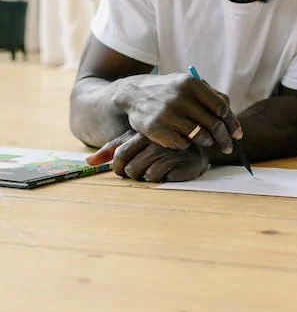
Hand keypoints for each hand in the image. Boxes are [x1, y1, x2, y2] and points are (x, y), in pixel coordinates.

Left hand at [86, 129, 209, 181]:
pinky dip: (160, 178)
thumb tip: (88, 162)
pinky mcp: (180, 161)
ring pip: (143, 173)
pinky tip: (168, 171)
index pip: (119, 155)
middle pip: (129, 167)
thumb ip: (112, 150)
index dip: (117, 167)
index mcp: (141, 133)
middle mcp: (155, 139)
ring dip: (146, 176)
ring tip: (155, 170)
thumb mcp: (134, 143)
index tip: (123, 170)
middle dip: (132, 174)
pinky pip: (158, 176)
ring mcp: (168, 150)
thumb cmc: (159, 145)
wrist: (194, 146)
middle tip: (142, 170)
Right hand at [118, 72, 241, 154]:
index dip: (232, 123)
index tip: (237, 135)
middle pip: (214, 125)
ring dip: (206, 141)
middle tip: (227, 147)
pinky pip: (182, 144)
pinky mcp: (156, 128)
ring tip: (204, 140)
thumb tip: (232, 115)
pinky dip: (186, 144)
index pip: (221, 108)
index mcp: (191, 83)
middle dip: (224, 139)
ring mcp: (167, 113)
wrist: (133, 93)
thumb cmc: (168, 91)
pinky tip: (182, 138)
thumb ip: (211, 95)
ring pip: (200, 136)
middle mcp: (180, 97)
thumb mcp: (188, 84)